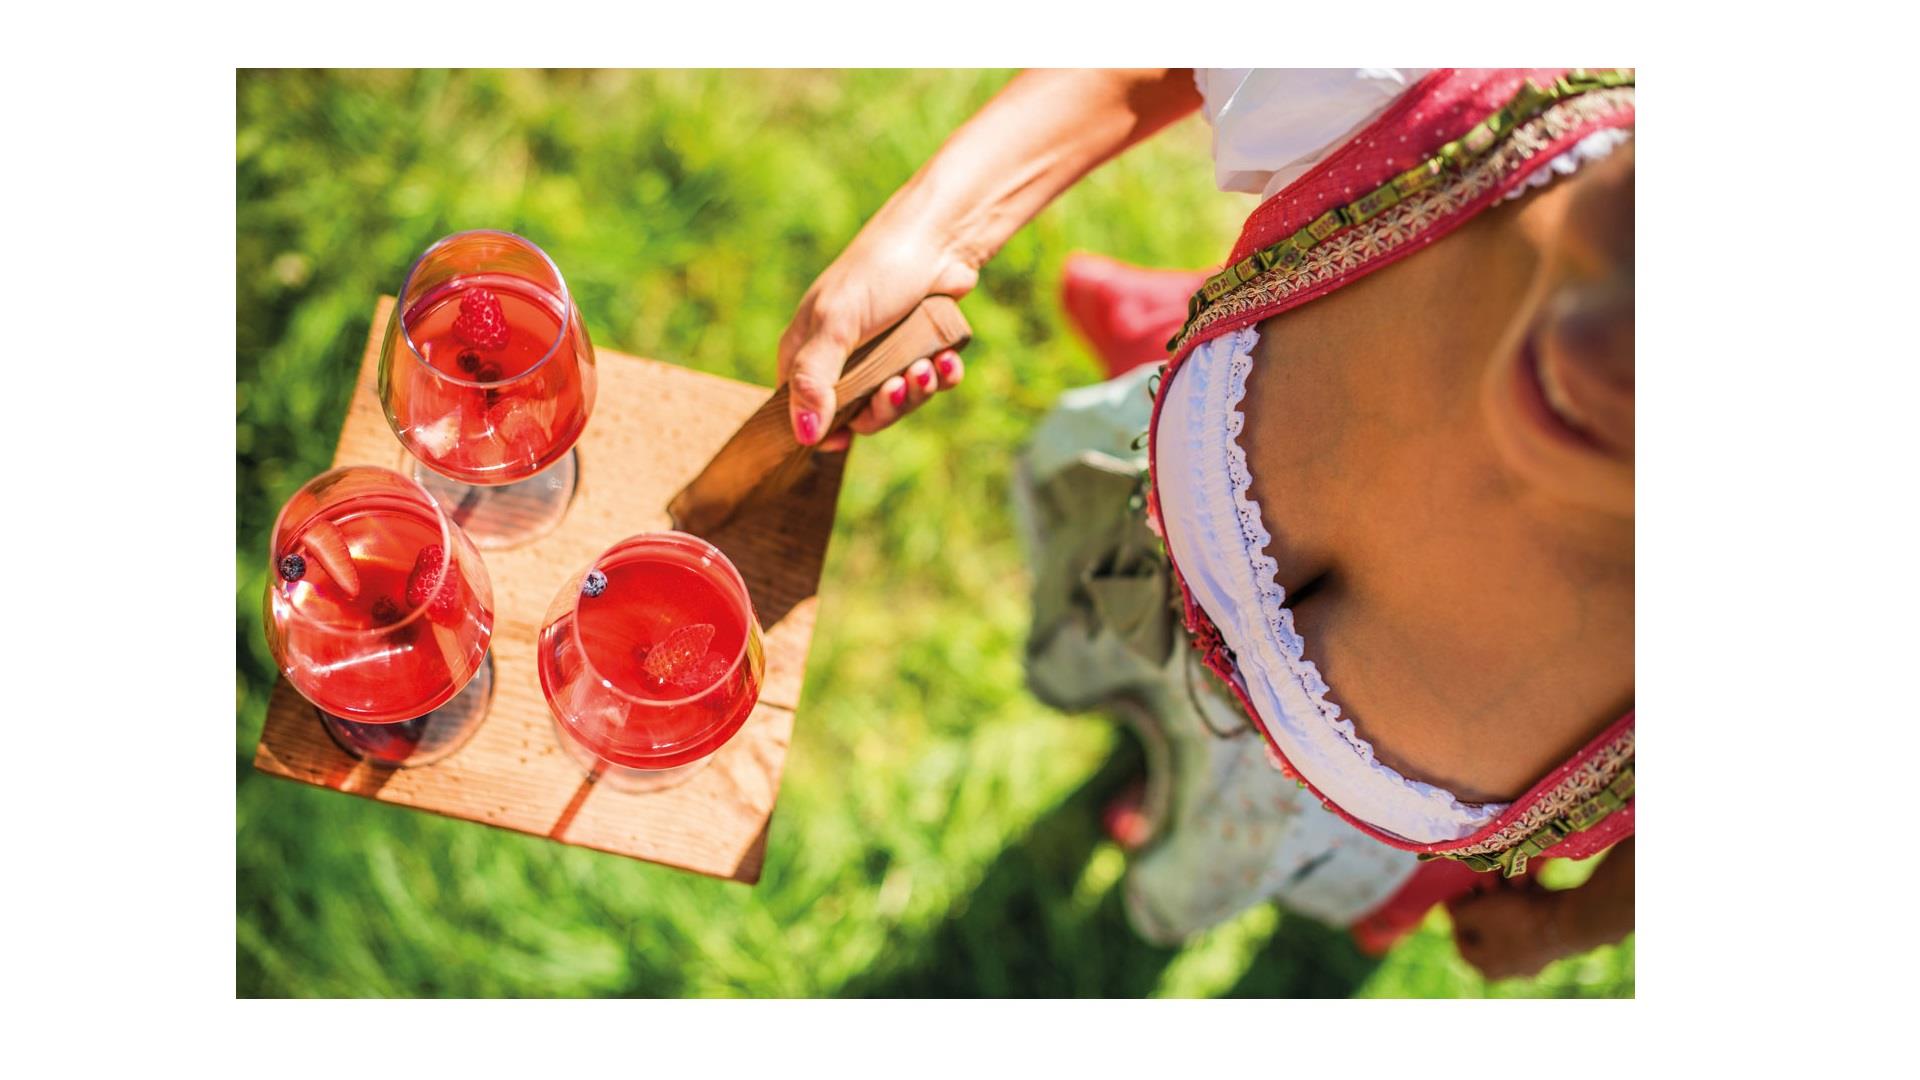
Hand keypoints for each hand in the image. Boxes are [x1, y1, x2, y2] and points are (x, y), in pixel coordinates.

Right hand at [776, 229, 973, 450]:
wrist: (939, 238)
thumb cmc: (877, 273)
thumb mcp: (836, 326)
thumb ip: (814, 380)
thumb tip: (803, 435)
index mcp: (807, 351)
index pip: (802, 411)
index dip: (825, 428)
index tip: (848, 435)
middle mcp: (842, 357)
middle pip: (857, 415)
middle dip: (884, 407)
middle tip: (899, 385)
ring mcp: (882, 355)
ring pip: (897, 402)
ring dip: (917, 391)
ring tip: (927, 366)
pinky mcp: (919, 349)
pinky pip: (930, 383)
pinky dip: (942, 376)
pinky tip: (947, 358)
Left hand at [1447, 881, 1573, 979]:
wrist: (1571, 920)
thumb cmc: (1516, 919)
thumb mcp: (1476, 912)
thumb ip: (1457, 913)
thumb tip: (1450, 910)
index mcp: (1488, 968)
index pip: (1462, 943)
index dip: (1455, 915)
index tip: (1457, 894)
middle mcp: (1511, 968)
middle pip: (1488, 928)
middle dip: (1484, 898)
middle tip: (1484, 878)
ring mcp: (1535, 955)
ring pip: (1510, 918)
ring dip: (1505, 893)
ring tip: (1505, 873)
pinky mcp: (1553, 939)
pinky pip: (1531, 916)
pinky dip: (1526, 896)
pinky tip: (1525, 878)